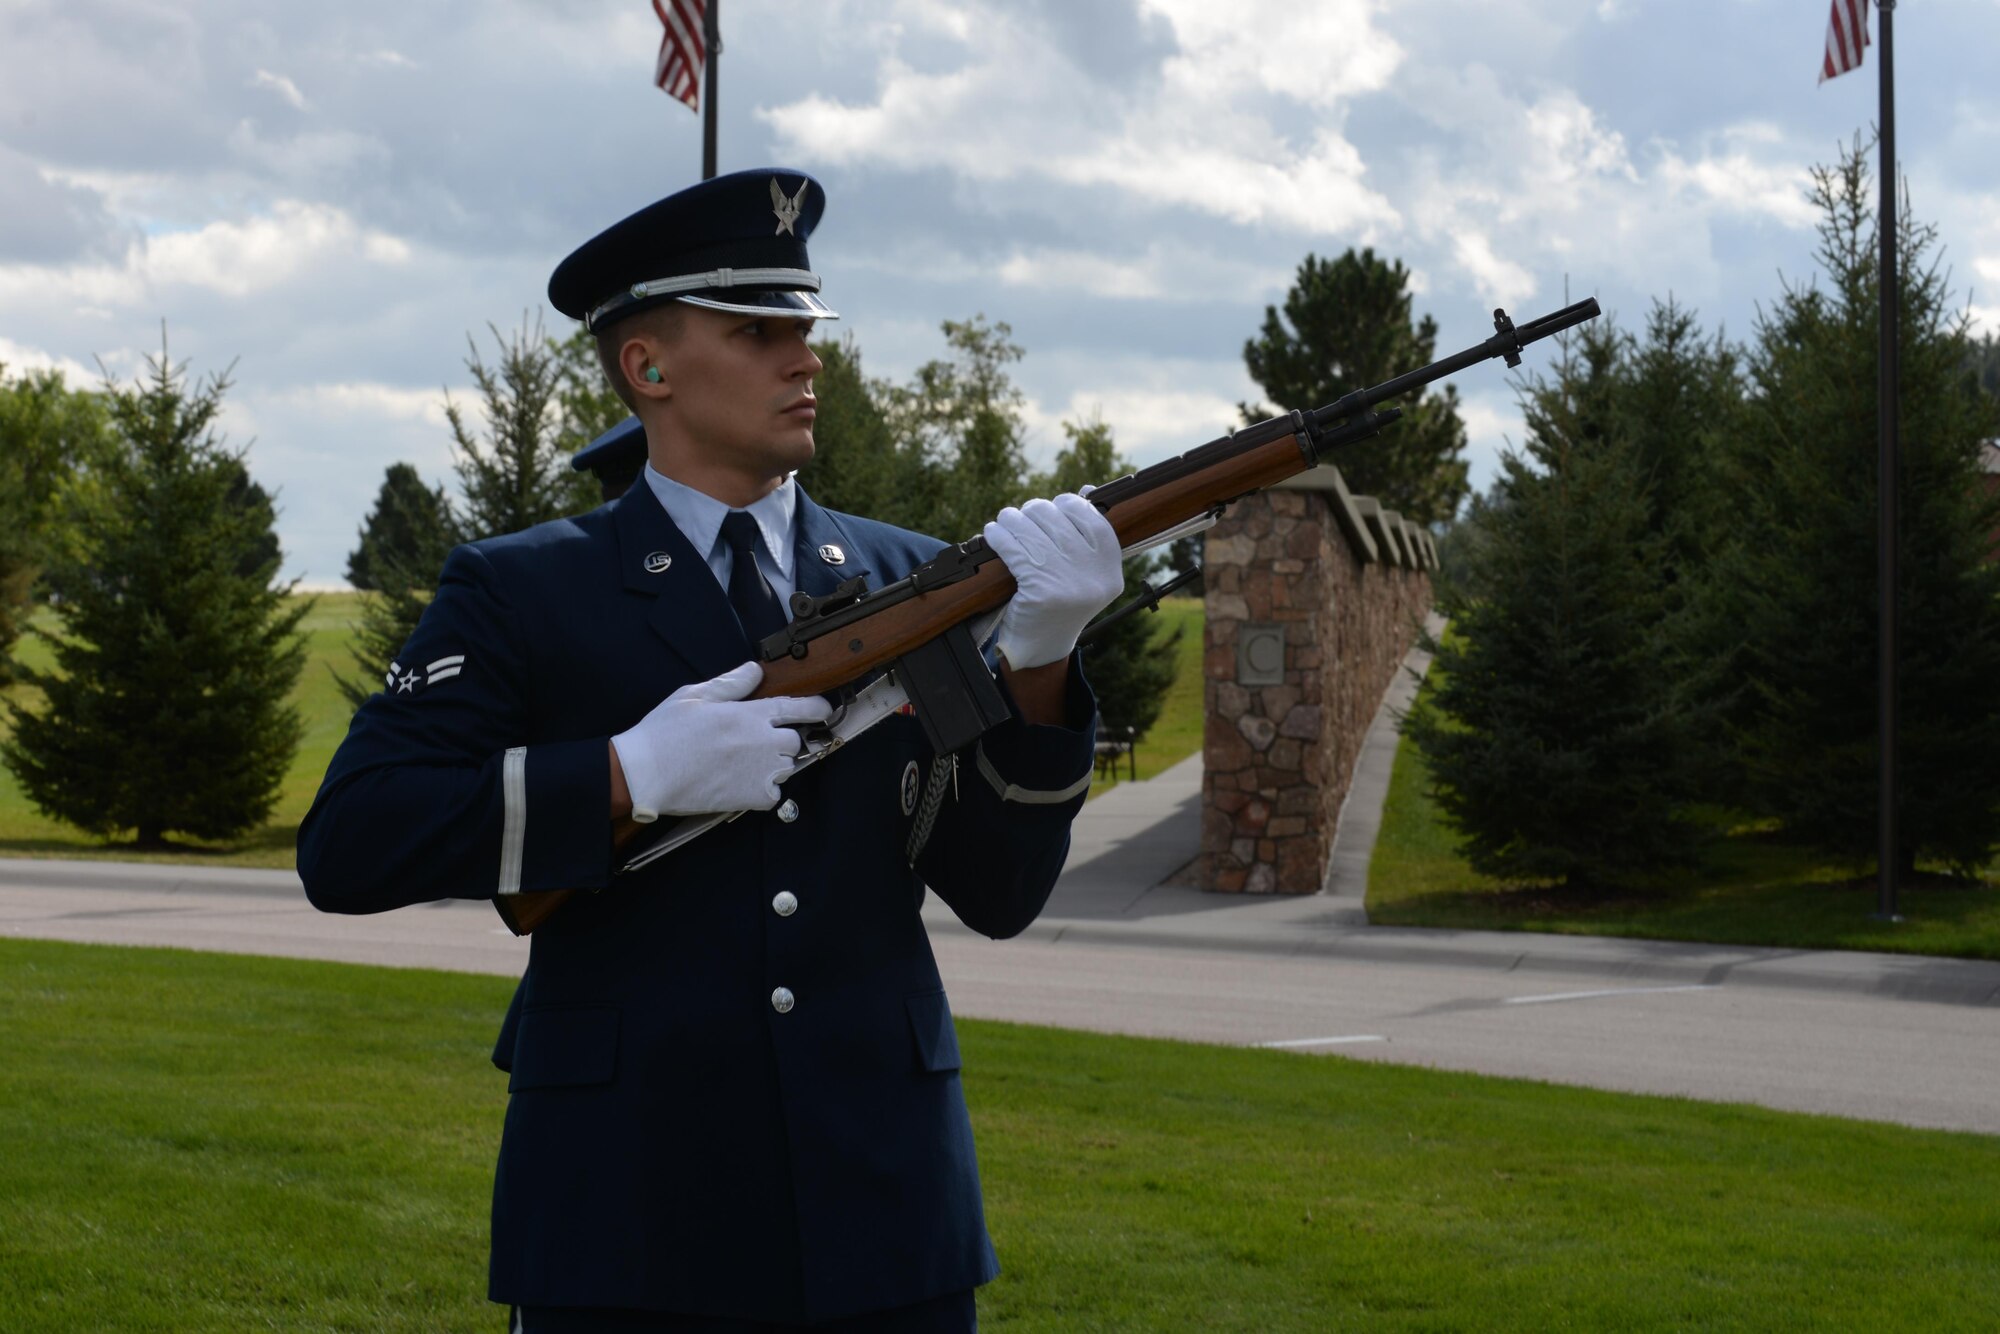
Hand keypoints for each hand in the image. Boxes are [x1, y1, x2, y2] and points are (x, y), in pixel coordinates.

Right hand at [611, 662, 833, 821]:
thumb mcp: (695, 696)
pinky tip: (738, 784)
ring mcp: (761, 770)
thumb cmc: (665, 733)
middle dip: (781, 741)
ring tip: (740, 765)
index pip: (796, 707)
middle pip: (794, 741)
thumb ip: (731, 683)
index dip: (815, 708)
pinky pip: (774, 793)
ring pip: (785, 767)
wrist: (647, 773)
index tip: (824, 710)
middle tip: (753, 744)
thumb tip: (756, 670)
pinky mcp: (754, 797)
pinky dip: (762, 790)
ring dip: (772, 765)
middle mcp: (763, 741)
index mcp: (750, 713)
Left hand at [983, 492, 1124, 670]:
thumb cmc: (1060, 601)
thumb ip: (1086, 535)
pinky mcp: (1041, 591)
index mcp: (1110, 566)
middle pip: (1055, 518)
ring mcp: (1069, 583)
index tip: (1050, 510)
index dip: (1065, 505)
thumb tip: (1085, 490)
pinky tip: (992, 534)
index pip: (1089, 515)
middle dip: (1032, 511)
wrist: (1042, 648)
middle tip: (1020, 517)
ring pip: (1030, 529)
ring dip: (1010, 519)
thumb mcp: (1085, 572)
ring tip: (1004, 522)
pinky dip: (998, 536)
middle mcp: (1095, 574)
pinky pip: (1013, 548)